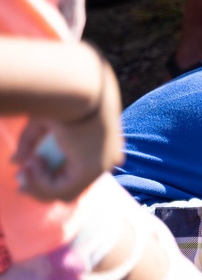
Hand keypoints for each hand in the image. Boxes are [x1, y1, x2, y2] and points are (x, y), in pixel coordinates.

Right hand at [12, 62, 122, 201]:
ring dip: (39, 185)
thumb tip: (16, 162)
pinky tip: (33, 163)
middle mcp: (106, 160)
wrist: (78, 86)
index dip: (49, 177)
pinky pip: (62, 190)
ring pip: (65, 193)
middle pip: (71, 188)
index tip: (27, 167)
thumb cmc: (60, 98)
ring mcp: (100, 166)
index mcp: (102, 147)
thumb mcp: (44, 122)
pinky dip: (41, 183)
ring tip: (27, 167)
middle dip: (41, 186)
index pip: (78, 173)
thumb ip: (31, 143)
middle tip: (20, 178)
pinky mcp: (91, 170)